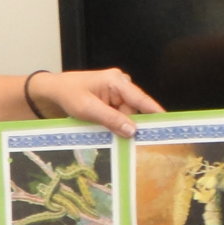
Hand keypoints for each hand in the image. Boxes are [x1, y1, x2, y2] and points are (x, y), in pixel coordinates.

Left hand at [29, 68, 161, 136]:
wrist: (55, 91)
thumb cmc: (68, 94)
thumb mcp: (87, 108)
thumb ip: (110, 119)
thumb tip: (132, 130)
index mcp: (117, 81)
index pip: (141, 99)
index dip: (155, 112)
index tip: (169, 124)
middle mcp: (121, 85)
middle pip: (134, 111)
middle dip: (131, 126)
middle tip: (130, 143)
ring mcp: (118, 93)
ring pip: (127, 116)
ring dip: (120, 127)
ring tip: (109, 134)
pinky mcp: (113, 102)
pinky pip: (120, 117)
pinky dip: (116, 126)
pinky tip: (108, 131)